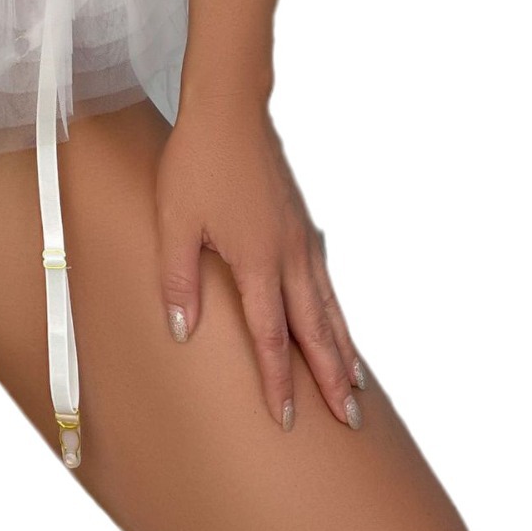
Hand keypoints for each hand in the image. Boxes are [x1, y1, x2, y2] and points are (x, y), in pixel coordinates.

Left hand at [156, 92, 365, 431]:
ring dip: (341, 349)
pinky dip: (336, 312)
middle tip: (350, 421)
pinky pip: (325, 281)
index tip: (285, 419)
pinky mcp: (299, 222)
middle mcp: (288, 255)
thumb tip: (182, 331)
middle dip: (330, 378)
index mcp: (257, 260)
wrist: (229, 109)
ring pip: (328, 306)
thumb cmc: (195, 163)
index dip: (278, 379)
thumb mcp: (174, 221)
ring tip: (357, 385)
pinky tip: (336, 320)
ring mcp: (300, 238)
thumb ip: (178, 279)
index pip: (270, 335)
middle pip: (314, 330)